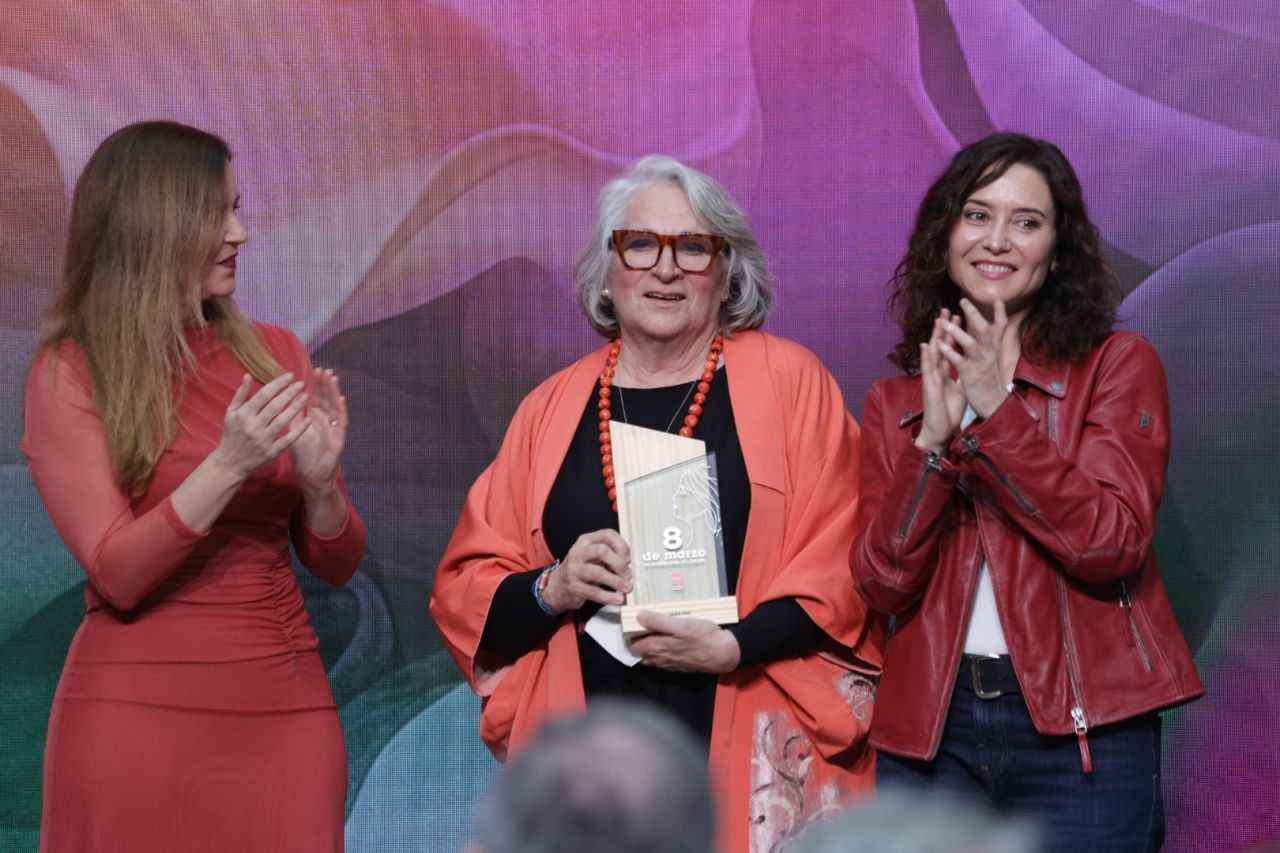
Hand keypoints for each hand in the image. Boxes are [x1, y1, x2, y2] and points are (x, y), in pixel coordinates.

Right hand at [210, 373, 309, 478]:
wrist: (230, 462)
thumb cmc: (232, 434)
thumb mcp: (231, 413)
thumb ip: (241, 394)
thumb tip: (248, 375)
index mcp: (243, 414)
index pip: (263, 395)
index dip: (278, 384)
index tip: (290, 376)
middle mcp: (253, 426)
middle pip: (274, 406)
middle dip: (289, 393)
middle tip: (301, 384)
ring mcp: (263, 440)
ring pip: (282, 421)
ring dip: (296, 408)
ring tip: (306, 397)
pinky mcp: (272, 452)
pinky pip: (288, 439)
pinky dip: (299, 430)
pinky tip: (308, 420)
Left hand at [289, 368, 348, 493]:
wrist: (311, 476)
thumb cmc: (303, 456)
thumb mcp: (295, 432)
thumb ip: (294, 416)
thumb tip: (287, 398)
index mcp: (314, 419)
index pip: (315, 398)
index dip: (315, 385)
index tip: (312, 371)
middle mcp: (325, 421)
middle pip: (326, 399)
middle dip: (325, 384)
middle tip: (323, 369)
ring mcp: (333, 429)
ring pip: (334, 407)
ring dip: (334, 392)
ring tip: (332, 378)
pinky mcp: (339, 438)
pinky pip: (341, 422)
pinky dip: (341, 410)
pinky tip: (340, 399)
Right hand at [542, 530, 631, 611]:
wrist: (558, 586)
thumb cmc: (581, 569)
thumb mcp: (593, 557)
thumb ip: (609, 557)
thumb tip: (628, 565)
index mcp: (586, 541)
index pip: (608, 535)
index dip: (622, 546)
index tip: (628, 559)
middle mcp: (578, 552)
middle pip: (602, 551)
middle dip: (619, 563)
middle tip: (628, 574)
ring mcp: (574, 569)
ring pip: (598, 573)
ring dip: (616, 581)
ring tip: (627, 588)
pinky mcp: (573, 586)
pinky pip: (593, 592)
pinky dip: (608, 596)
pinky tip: (618, 599)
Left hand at [628, 611, 740, 673]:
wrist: (724, 653)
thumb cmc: (703, 636)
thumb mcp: (680, 624)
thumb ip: (658, 621)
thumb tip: (638, 616)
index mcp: (657, 648)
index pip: (634, 646)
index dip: (629, 637)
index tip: (629, 625)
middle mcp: (661, 659)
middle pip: (641, 655)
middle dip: (637, 644)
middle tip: (639, 628)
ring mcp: (671, 664)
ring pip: (652, 659)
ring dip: (649, 650)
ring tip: (651, 635)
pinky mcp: (681, 666)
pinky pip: (664, 662)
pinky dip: (661, 654)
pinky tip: (668, 645)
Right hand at [915, 309, 966, 452]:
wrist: (939, 431)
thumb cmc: (947, 412)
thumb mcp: (958, 390)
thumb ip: (959, 377)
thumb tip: (965, 367)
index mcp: (944, 372)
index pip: (950, 349)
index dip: (954, 333)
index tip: (960, 317)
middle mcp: (937, 373)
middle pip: (941, 346)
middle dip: (945, 328)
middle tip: (947, 309)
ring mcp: (932, 379)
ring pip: (933, 354)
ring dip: (936, 336)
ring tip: (938, 320)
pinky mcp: (930, 389)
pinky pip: (929, 372)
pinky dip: (927, 358)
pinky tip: (926, 345)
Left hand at [936, 297, 1015, 417]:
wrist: (995, 406)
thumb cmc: (991, 383)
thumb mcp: (992, 360)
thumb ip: (986, 344)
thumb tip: (980, 327)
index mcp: (994, 350)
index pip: (1000, 325)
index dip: (999, 309)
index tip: (994, 294)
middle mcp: (990, 354)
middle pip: (984, 329)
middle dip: (974, 313)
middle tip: (962, 300)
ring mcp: (980, 365)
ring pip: (971, 343)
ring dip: (957, 331)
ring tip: (944, 322)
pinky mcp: (971, 376)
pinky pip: (959, 362)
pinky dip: (949, 352)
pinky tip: (939, 344)